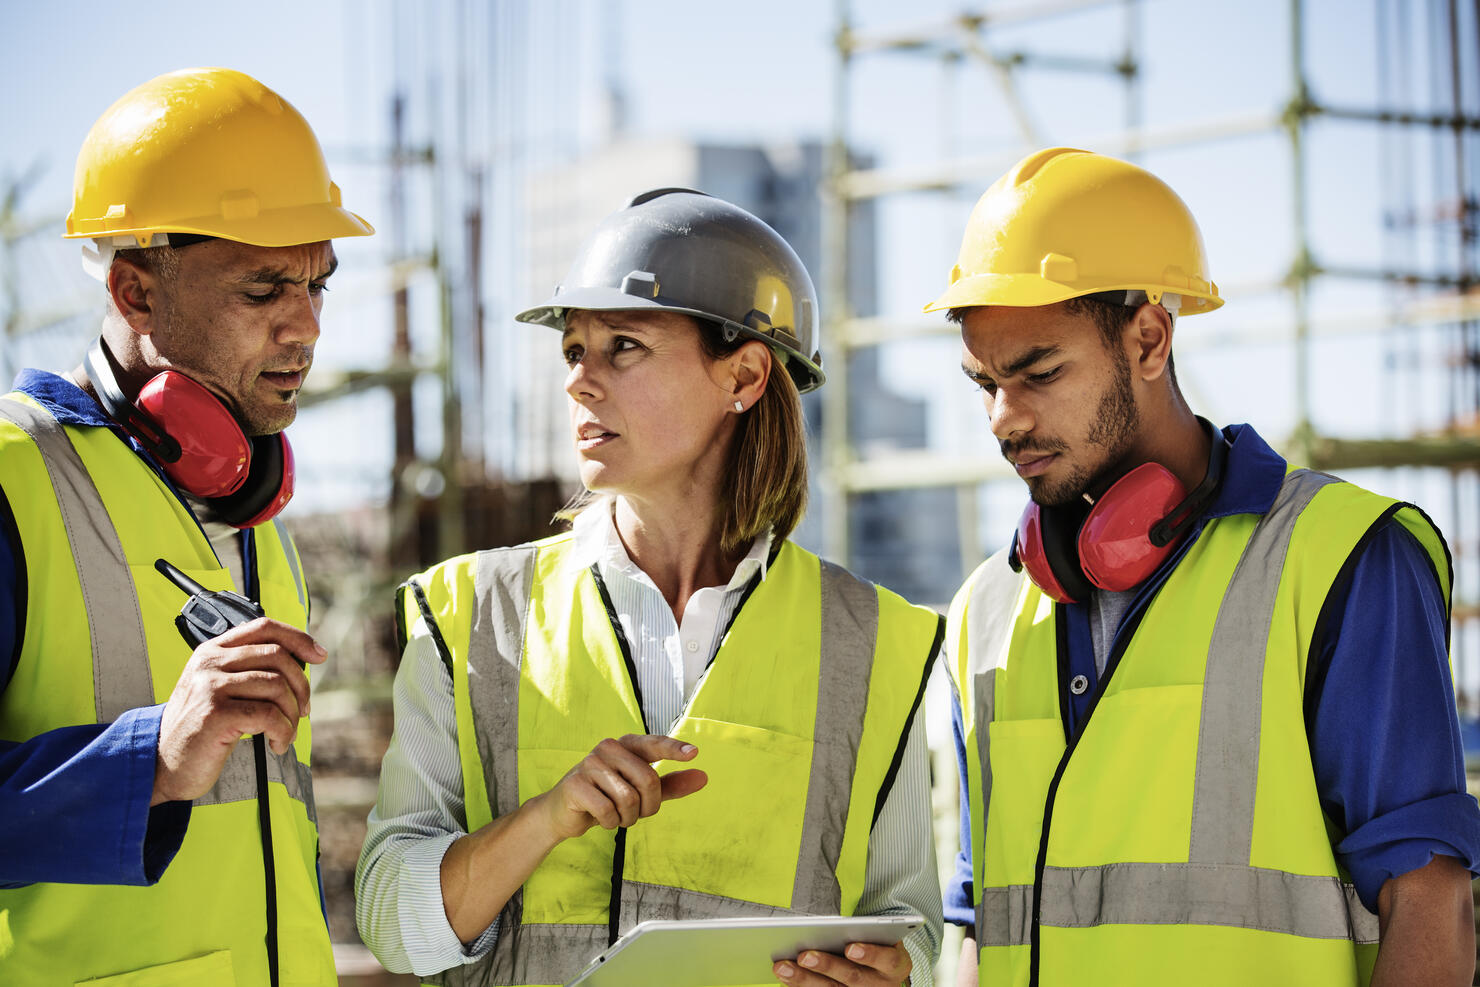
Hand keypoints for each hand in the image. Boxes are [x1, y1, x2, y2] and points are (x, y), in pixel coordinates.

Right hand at [152, 617, 325, 804]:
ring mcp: (210, 686)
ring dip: (291, 715)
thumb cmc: (200, 729)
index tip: (319, 656)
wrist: (162, 765)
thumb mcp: (220, 689)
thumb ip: (249, 670)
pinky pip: (270, 715)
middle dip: (301, 686)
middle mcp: (209, 662)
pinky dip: (283, 732)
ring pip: (277, 686)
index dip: (298, 638)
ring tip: (285, 733)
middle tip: (301, 710)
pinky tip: (277, 744)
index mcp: (213, 650)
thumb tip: (303, 660)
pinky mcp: (215, 713)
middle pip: (278, 656)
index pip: (264, 627)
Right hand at [534, 734, 707, 841]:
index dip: (674, 749)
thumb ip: (672, 784)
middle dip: (648, 806)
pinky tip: (602, 819)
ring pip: (629, 798)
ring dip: (628, 817)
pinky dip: (610, 822)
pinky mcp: (576, 785)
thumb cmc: (609, 798)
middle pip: (648, 780)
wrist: (565, 813)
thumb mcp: (643, 793)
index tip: (695, 753)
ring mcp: (590, 764)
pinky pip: (607, 811)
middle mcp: (609, 748)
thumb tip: (704, 777)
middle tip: (636, 814)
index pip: (654, 744)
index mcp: (627, 745)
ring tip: (617, 816)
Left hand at [774, 941, 911, 985]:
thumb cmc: (879, 945)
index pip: (886, 958)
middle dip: (827, 966)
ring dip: (805, 980)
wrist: (885, 972)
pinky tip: (785, 978)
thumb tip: (830, 926)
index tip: (850, 948)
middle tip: (805, 956)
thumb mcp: (882, 937)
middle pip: (853, 977)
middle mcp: (881, 985)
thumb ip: (865, 932)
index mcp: (895, 964)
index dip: (870, 954)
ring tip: (783, 967)